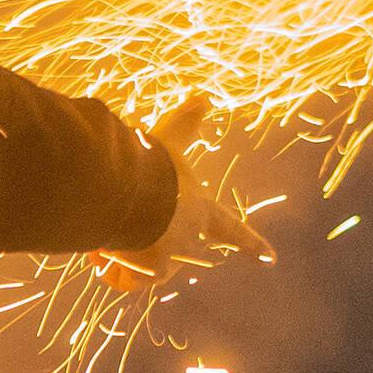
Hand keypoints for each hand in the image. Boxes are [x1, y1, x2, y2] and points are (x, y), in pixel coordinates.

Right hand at [95, 92, 271, 290]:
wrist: (130, 188)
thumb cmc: (152, 162)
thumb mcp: (171, 138)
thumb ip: (186, 122)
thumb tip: (203, 94)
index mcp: (202, 210)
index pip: (233, 231)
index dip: (252, 244)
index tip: (272, 260)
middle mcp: (193, 239)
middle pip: (177, 250)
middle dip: (152, 241)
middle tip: (128, 222)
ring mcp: (174, 258)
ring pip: (146, 264)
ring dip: (124, 251)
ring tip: (108, 231)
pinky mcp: (150, 272)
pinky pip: (125, 278)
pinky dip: (110, 268)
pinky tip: (100, 251)